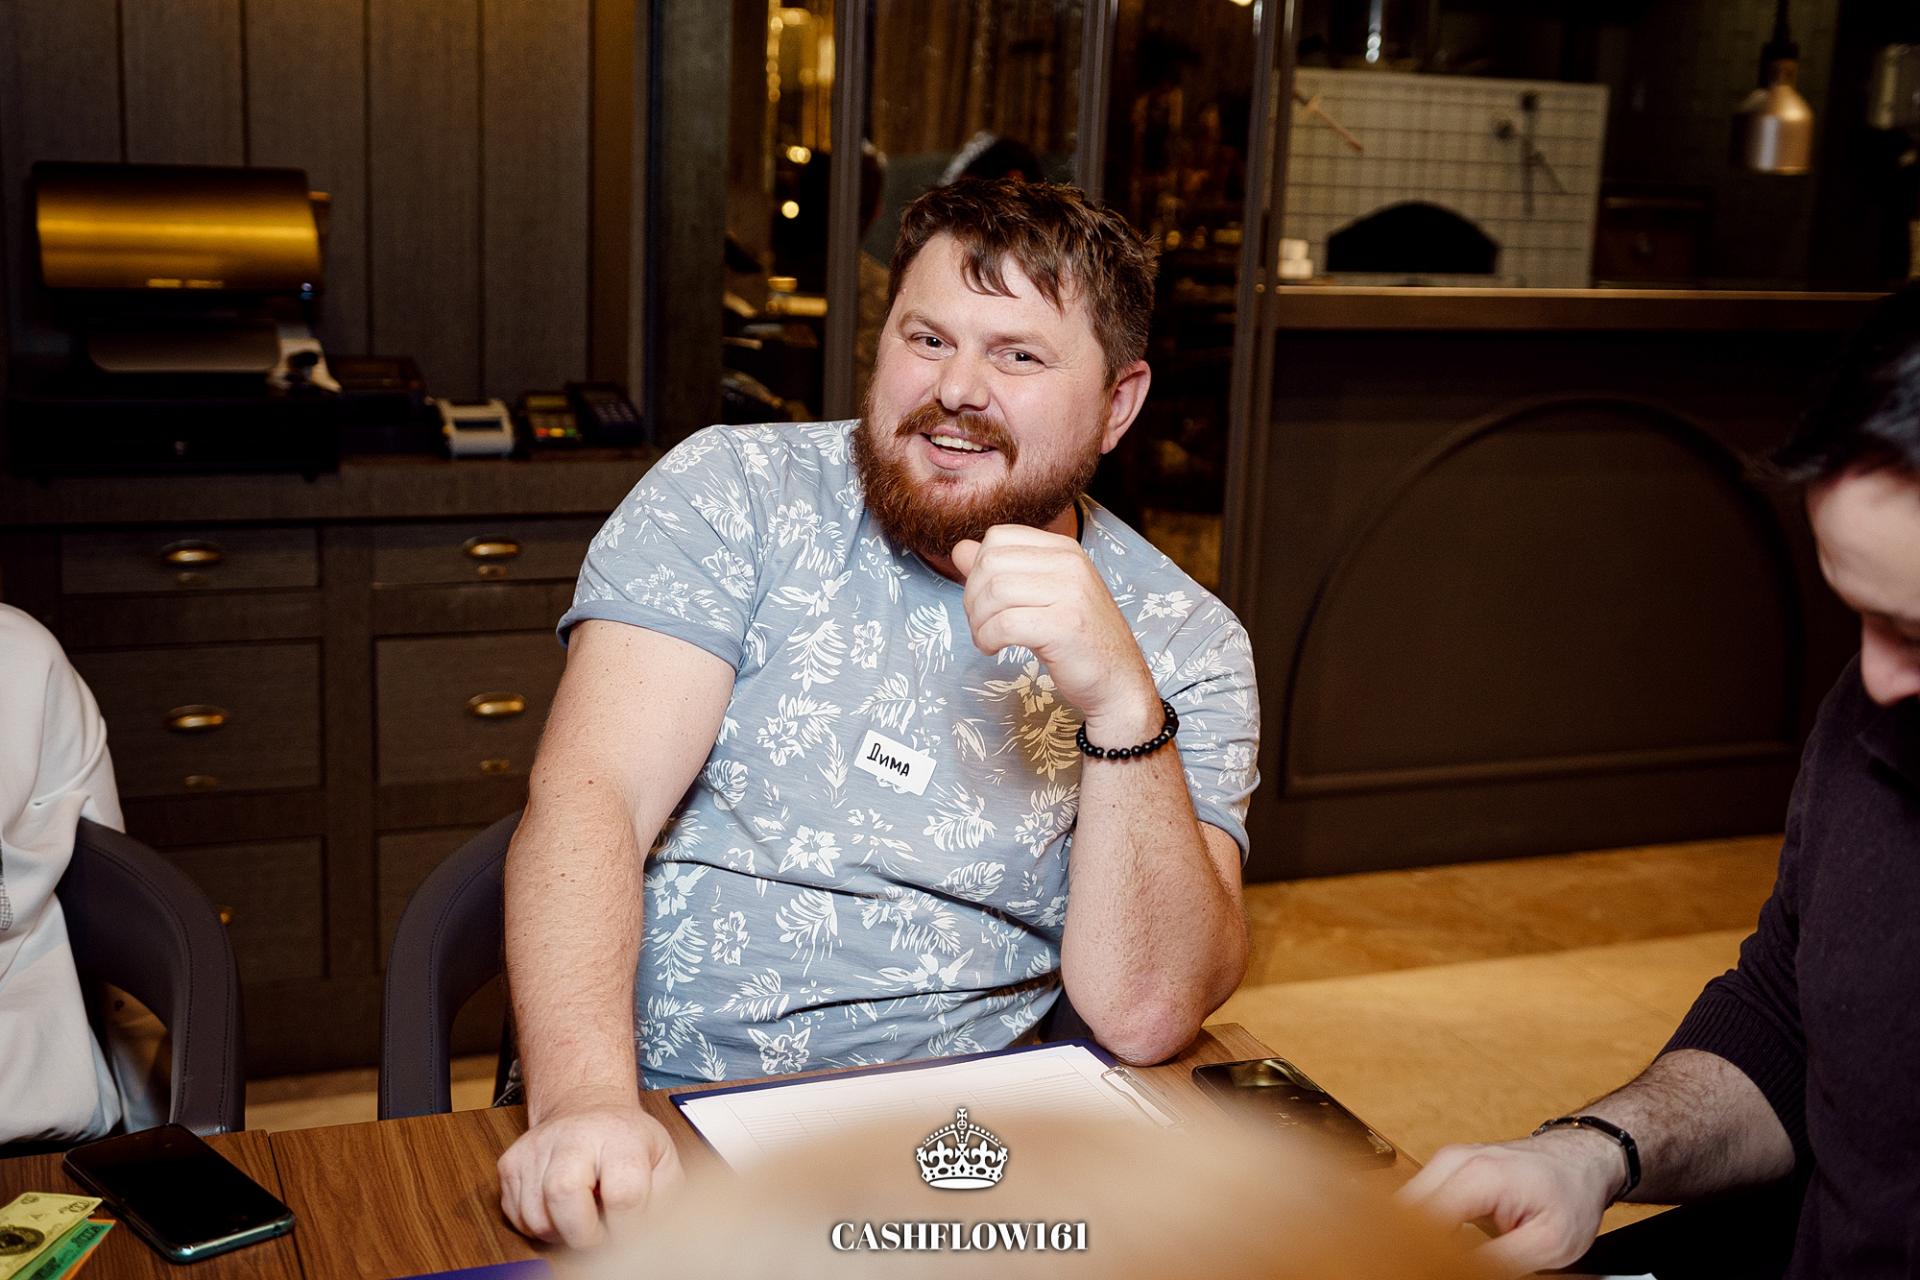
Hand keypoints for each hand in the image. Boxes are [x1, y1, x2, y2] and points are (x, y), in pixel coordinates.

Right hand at [497, 1101, 683, 1246]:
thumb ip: (664, 1198)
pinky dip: (540, 1225)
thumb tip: (652, 1236)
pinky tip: (559, 1208)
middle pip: (564, 1195)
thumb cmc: (626, 1140)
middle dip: (582, 1234)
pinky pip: (517, 1217)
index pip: (623, 1193)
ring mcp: (536, 1148)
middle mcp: (573, 1137)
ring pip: (536, 1217)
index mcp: (620, 1137)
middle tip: (598, 1234)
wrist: (587, 1107)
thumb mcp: (662, 1159)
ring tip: (581, 1215)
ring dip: (561, 1232)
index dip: (627, 1227)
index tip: (628, 1230)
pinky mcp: (510, 1163)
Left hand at [950, 526, 1157, 736]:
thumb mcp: (1040, 595)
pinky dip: (987, 639)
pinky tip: (994, 649)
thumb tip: (959, 548)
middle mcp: (1070, 563)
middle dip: (972, 597)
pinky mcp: (1064, 625)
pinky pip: (1003, 624)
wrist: (1118, 680)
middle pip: (990, 563)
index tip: (984, 599)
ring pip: (994, 593)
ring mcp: (1070, 592)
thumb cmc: (1076, 639)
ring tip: (987, 639)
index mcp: (1064, 549)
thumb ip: (1002, 569)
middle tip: (981, 624)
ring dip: (978, 621)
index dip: (977, 568)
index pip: (998, 537)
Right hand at [1397, 1130, 1624, 1276]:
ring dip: (1417, 1234)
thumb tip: (1461, 1271)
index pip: (1422, 1222)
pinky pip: (1420, 1198)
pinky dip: (1426, 1223)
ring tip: (1440, 1258)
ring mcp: (1448, 1160)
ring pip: (1407, 1205)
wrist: (1581, 1158)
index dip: (1420, 1253)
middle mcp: (1454, 1161)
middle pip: (1405, 1211)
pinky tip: (1443, 1244)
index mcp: (1477, 1177)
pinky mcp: (1447, 1167)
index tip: (1430, 1267)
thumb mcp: (1548, 1244)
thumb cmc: (1571, 1194)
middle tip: (1434, 1264)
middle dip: (1413, 1243)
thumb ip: (1500, 1263)